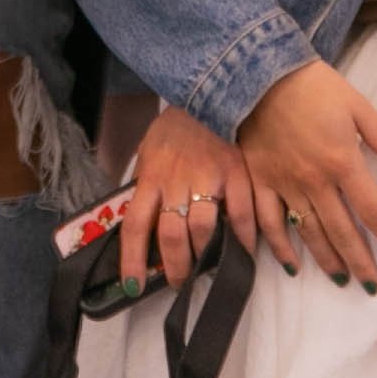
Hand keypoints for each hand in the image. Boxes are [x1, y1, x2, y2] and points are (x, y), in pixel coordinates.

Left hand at [123, 101, 258, 293]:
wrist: (208, 91)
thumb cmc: (174, 129)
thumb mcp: (149, 152)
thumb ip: (147, 186)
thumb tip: (141, 225)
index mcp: (151, 176)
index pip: (135, 226)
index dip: (133, 260)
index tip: (133, 285)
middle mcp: (176, 180)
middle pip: (171, 235)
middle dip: (175, 267)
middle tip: (179, 282)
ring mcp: (208, 177)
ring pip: (203, 229)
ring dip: (205, 257)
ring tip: (207, 270)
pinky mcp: (237, 172)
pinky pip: (242, 213)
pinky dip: (244, 237)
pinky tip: (243, 251)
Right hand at [236, 61, 376, 286]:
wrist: (260, 73)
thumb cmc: (314, 87)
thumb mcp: (358, 106)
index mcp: (343, 162)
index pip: (374, 211)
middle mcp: (314, 181)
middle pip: (342, 231)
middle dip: (361, 262)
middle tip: (372, 287)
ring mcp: (283, 184)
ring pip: (308, 232)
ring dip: (326, 260)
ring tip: (341, 279)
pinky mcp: (258, 181)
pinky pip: (266, 222)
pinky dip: (277, 247)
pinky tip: (290, 265)